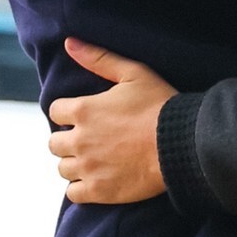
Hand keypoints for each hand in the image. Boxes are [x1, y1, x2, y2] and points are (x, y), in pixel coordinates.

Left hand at [48, 40, 175, 203]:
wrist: (181, 144)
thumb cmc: (159, 105)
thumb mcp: (132, 73)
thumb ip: (99, 59)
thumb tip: (69, 43)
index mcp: (83, 110)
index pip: (55, 112)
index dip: (68, 114)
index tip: (83, 117)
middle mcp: (80, 140)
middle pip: (54, 143)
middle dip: (68, 140)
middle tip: (89, 141)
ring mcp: (88, 167)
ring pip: (63, 168)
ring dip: (74, 164)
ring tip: (93, 161)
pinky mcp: (99, 190)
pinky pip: (74, 193)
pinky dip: (81, 188)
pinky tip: (96, 181)